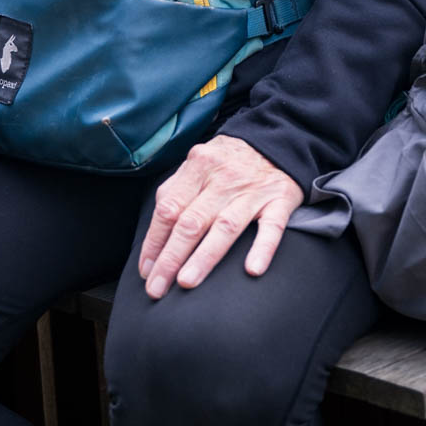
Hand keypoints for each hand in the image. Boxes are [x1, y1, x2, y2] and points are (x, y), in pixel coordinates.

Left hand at [137, 136, 303, 296]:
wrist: (279, 138)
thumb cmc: (232, 159)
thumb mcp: (201, 161)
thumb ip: (178, 188)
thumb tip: (156, 228)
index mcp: (199, 166)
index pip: (169, 207)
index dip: (154, 241)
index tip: (145, 270)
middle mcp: (223, 178)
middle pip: (191, 221)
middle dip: (170, 258)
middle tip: (157, 287)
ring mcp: (253, 190)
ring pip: (225, 226)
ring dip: (204, 257)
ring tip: (187, 282)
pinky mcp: (280, 200)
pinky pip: (272, 226)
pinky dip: (262, 248)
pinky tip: (252, 269)